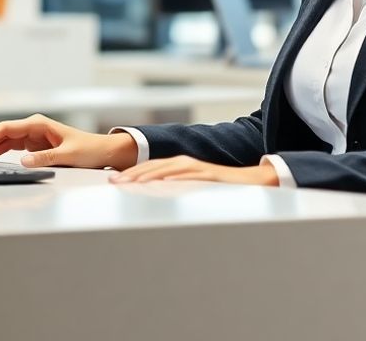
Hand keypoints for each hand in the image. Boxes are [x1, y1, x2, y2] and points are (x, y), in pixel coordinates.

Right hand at [0, 114, 138, 168]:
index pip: (5, 129)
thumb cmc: (88, 149)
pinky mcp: (34, 145)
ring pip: (3, 140)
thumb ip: (45, 159)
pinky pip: (10, 147)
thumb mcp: (68, 155)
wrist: (102, 151)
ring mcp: (32, 136)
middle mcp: (33, 127)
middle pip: (0, 133)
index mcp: (38, 124)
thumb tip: (24, 162)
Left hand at [110, 155, 279, 185]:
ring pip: (168, 169)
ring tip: (130, 181)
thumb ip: (176, 191)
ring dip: (148, 174)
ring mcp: (198, 168)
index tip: (113, 181)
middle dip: (132, 174)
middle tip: (113, 181)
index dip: (131, 174)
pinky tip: (162, 181)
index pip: (151, 169)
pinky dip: (175, 176)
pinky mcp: (210, 175)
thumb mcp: (193, 190)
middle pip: (154, 166)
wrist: (251, 183)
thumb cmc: (220, 190)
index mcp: (180, 167)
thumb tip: (155, 201)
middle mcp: (186, 164)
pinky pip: (190, 175)